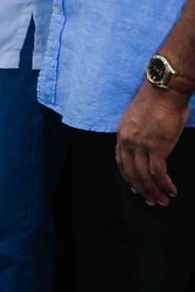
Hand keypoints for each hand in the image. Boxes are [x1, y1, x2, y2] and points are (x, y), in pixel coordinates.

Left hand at [117, 84, 188, 206]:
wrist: (164, 91)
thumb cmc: (156, 100)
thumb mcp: (138, 117)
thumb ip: (139, 131)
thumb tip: (147, 143)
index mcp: (122, 133)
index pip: (120, 161)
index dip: (128, 176)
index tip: (134, 187)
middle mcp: (128, 141)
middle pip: (131, 172)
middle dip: (141, 189)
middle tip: (151, 200)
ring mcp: (141, 145)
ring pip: (144, 175)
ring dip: (154, 191)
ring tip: (162, 200)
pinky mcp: (157, 147)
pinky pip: (158, 173)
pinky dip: (164, 184)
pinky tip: (171, 190)